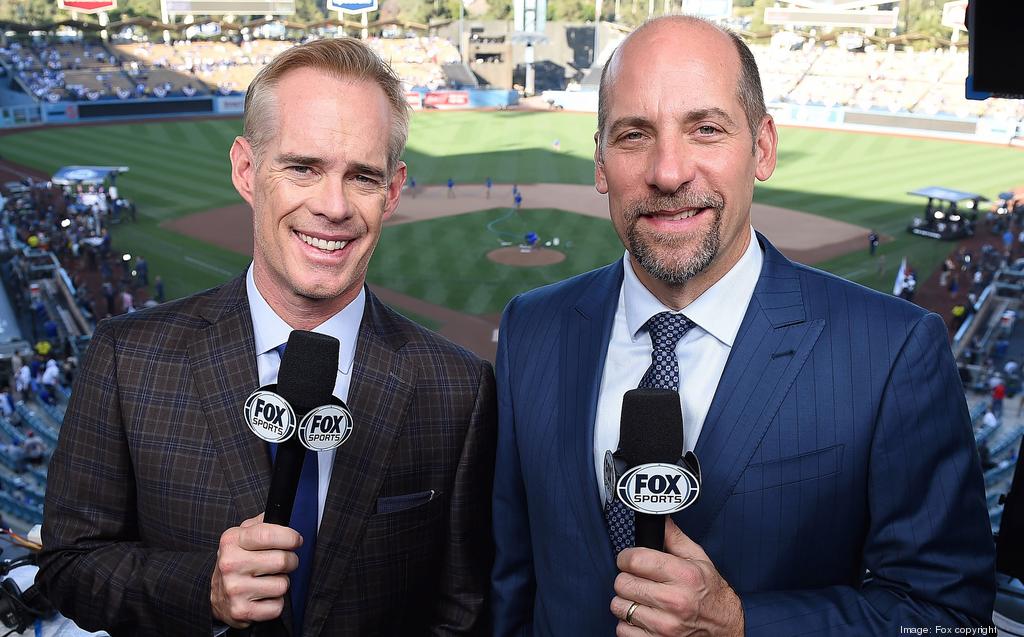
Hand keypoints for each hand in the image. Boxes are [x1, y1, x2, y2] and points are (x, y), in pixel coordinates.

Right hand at [210, 513, 301, 628]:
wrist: (215, 594)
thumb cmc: (236, 560)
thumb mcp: (242, 536)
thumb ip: (261, 523)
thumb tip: (281, 512)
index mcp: (232, 541)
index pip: (267, 535)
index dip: (290, 537)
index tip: (296, 541)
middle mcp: (230, 564)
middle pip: (282, 560)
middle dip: (290, 561)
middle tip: (284, 563)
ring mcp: (234, 589)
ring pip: (282, 585)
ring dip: (282, 583)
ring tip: (269, 580)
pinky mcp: (241, 611)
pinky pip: (277, 607)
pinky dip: (276, 603)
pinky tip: (264, 597)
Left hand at [610, 518, 742, 635]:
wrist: (726, 628)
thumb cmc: (711, 593)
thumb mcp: (699, 560)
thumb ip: (675, 538)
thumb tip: (659, 518)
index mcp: (684, 576)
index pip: (635, 560)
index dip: (626, 557)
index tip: (629, 560)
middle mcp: (674, 601)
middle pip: (623, 583)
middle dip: (627, 579)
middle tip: (638, 581)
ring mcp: (665, 626)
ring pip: (619, 607)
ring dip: (626, 602)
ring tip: (642, 600)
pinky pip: (623, 630)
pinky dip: (628, 625)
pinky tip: (643, 618)